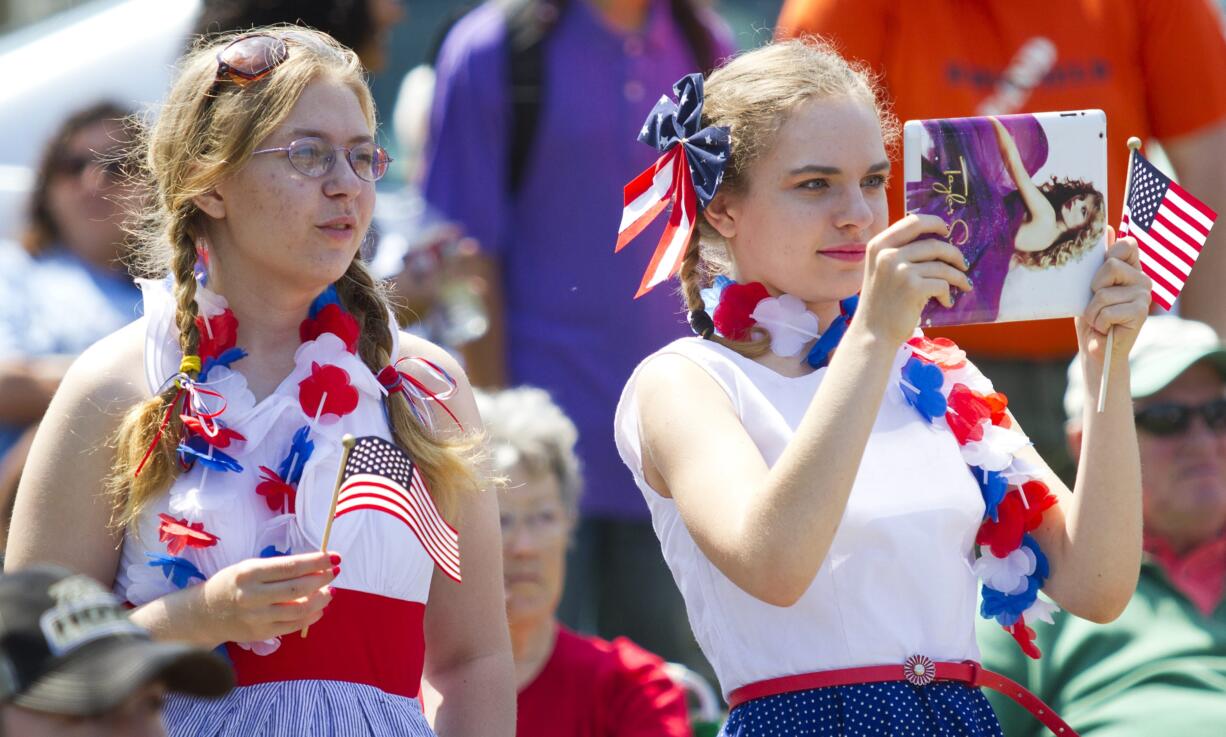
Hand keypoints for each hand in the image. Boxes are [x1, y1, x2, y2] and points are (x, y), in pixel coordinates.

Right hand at [197, 551, 338, 645]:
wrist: (205, 613)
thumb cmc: (233, 584)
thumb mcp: (250, 567)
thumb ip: (279, 569)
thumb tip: (316, 567)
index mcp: (249, 573)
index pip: (290, 566)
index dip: (316, 562)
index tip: (334, 557)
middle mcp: (252, 596)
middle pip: (297, 588)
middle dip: (322, 579)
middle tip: (334, 572)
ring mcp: (256, 617)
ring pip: (299, 610)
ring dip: (321, 600)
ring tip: (329, 592)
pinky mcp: (260, 634)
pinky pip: (293, 626)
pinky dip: (311, 617)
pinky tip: (318, 608)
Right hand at [857, 214, 971, 344]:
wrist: (872, 333)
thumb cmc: (880, 303)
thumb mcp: (881, 270)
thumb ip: (898, 252)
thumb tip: (936, 240)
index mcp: (878, 245)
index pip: (913, 222)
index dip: (934, 223)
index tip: (946, 231)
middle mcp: (887, 254)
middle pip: (934, 244)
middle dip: (954, 254)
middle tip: (963, 264)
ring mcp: (900, 270)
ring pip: (942, 266)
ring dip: (957, 276)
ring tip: (962, 285)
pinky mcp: (913, 287)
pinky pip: (942, 284)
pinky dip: (947, 293)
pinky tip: (945, 301)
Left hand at [1075, 226, 1150, 364]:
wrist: (1096, 348)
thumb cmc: (1091, 315)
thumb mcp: (1089, 286)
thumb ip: (1100, 260)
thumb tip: (1110, 227)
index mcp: (1131, 268)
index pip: (1127, 244)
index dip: (1109, 255)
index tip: (1099, 276)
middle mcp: (1142, 278)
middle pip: (1110, 266)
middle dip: (1093, 288)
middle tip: (1095, 303)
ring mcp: (1144, 295)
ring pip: (1104, 293)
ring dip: (1092, 311)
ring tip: (1098, 319)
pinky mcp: (1141, 313)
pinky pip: (1107, 311)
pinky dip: (1099, 322)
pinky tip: (1105, 328)